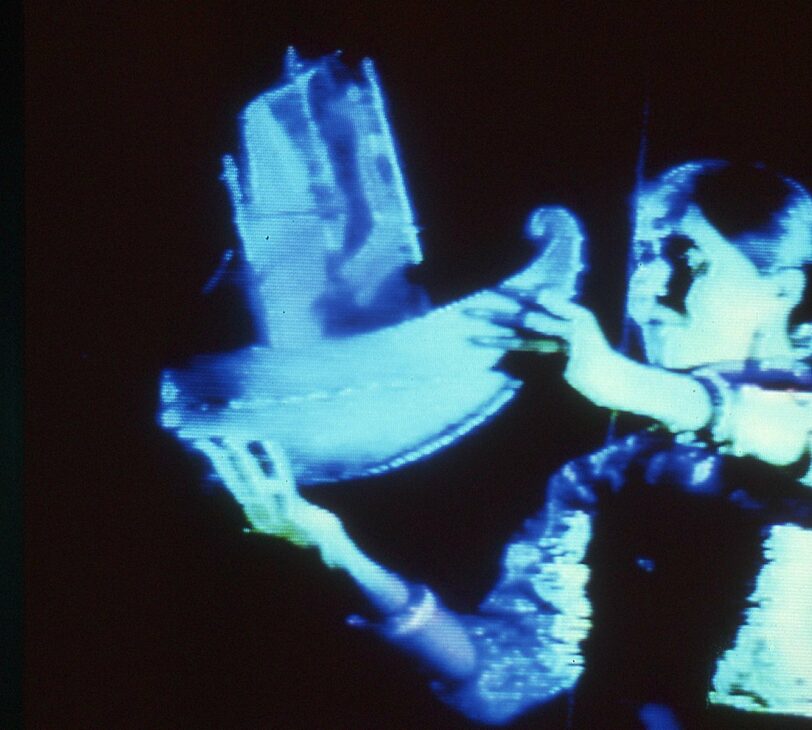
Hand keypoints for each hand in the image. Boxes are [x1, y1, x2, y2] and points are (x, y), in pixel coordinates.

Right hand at [192, 438, 349, 565]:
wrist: (329, 547)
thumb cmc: (309, 533)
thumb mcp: (283, 526)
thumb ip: (266, 521)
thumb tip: (245, 528)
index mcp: (257, 518)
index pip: (234, 488)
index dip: (221, 469)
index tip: (207, 448)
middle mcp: (262, 517)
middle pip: (237, 485)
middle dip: (221, 464)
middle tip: (206, 443)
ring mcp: (276, 514)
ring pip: (254, 481)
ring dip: (242, 459)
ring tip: (230, 440)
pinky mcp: (293, 509)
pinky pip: (283, 479)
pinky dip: (277, 460)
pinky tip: (269, 443)